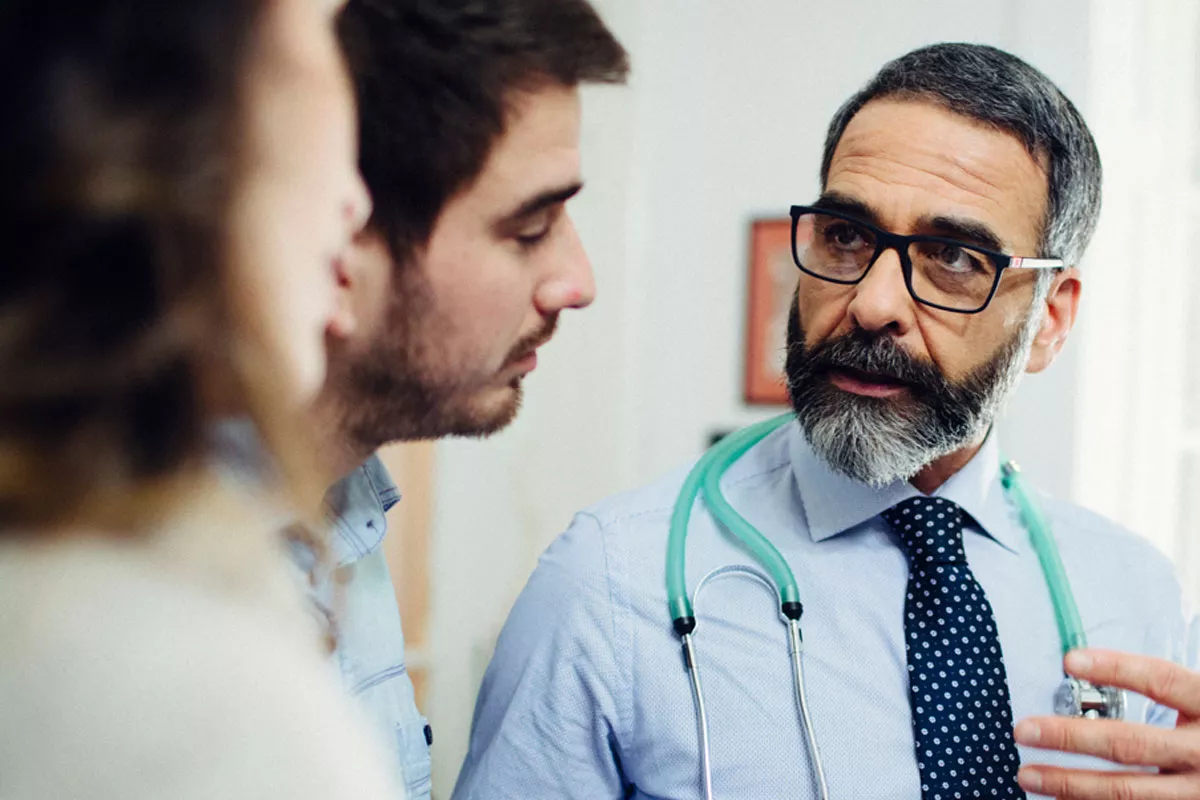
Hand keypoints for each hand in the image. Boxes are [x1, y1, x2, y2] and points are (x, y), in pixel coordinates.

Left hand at [1014, 649, 1199, 798]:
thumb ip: (1167, 691)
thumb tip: (1083, 668)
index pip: (1163, 681)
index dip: (1117, 668)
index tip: (1069, 660)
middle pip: (1132, 744)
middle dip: (1071, 738)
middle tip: (1023, 730)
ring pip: (1130, 792)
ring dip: (1072, 784)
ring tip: (1027, 774)